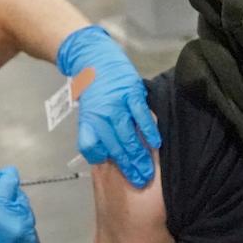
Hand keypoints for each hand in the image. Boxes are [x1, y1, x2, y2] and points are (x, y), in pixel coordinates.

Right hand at [0, 167, 38, 242]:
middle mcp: (18, 222)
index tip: (3, 174)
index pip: (8, 184)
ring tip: (1, 223)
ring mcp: (29, 234)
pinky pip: (28, 225)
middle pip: (19, 196)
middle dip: (9, 197)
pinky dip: (20, 225)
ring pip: (26, 210)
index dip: (6, 176)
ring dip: (16, 210)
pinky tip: (8, 235)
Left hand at [57, 26, 161, 187]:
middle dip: (129, 167)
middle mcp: (101, 115)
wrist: (93, 59)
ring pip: (129, 135)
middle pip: (115, 147)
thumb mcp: (87, 112)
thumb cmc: (92, 90)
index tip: (118, 176)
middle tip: (140, 183)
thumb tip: (104, 156)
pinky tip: (156, 144)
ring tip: (148, 172)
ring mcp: (117, 104)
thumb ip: (94, 134)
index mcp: (89, 121)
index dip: (105, 162)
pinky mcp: (131, 93)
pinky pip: (142, 116)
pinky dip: (149, 131)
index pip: (94, 148)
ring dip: (139, 156)